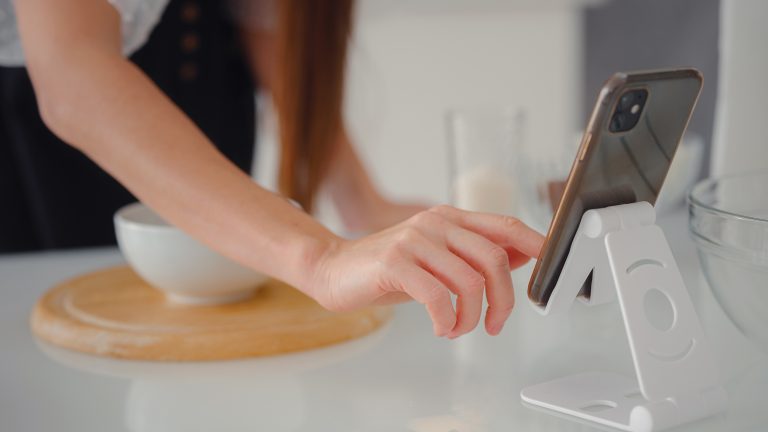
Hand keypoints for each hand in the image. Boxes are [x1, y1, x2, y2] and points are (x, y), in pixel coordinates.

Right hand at [307, 206, 543, 337]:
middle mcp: (435, 223)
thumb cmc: (387, 268)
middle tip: (495, 323)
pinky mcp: (395, 262)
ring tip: (458, 328)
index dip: (534, 243)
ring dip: (472, 317)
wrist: (334, 268)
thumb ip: (473, 254)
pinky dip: (447, 321)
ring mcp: (415, 241)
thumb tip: (520, 256)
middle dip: (503, 300)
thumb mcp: (437, 257)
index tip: (553, 263)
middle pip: (494, 258)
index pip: (504, 225)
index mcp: (449, 219)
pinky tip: (441, 328)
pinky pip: (438, 297)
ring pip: (470, 281)